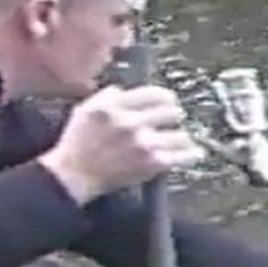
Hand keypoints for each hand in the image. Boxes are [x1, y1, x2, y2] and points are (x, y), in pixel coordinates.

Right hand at [38, 85, 204, 204]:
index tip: (167, 102)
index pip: (155, 93)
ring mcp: (143, 144)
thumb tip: (125, 90)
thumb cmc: (77, 143)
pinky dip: (190, 154)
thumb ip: (108, 95)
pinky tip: (194, 153)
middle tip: (172, 120)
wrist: (74, 176)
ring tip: (179, 139)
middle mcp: (131, 122)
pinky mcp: (151, 164)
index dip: (165, 97)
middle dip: (174, 115)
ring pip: (180, 133)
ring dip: (181, 136)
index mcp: (116, 106)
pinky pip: (182, 156)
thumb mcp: (85, 109)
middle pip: (172, 111)